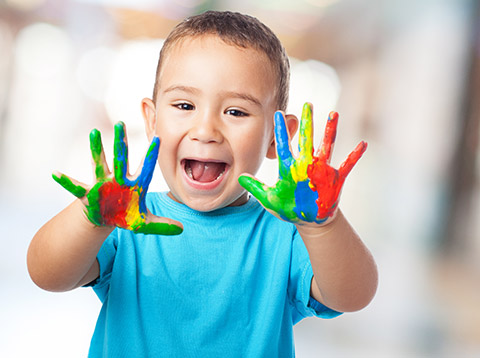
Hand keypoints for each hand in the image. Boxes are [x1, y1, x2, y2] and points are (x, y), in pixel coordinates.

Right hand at [52, 122, 182, 234]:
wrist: (105, 219)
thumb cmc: (125, 215)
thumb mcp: (144, 223)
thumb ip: (162, 225)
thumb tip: (182, 230)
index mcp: (135, 185)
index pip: (146, 168)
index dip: (151, 155)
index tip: (158, 138)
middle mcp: (119, 180)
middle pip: (121, 158)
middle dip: (121, 143)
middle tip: (121, 124)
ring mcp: (103, 184)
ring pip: (99, 164)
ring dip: (96, 149)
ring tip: (94, 132)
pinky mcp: (88, 193)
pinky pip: (75, 187)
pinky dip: (66, 181)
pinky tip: (56, 174)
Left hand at [239, 103, 366, 224]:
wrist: (310, 219)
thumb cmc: (290, 209)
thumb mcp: (270, 200)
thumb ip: (256, 188)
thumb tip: (240, 177)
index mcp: (290, 168)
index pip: (284, 146)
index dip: (281, 131)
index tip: (278, 114)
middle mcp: (306, 164)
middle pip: (306, 139)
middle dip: (306, 122)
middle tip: (307, 104)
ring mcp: (321, 170)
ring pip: (326, 146)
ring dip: (330, 131)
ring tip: (334, 114)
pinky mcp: (335, 178)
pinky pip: (347, 165)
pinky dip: (355, 156)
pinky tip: (362, 144)